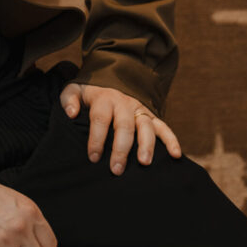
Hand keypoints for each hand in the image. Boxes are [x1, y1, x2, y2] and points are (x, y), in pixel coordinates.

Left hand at [59, 82, 181, 174]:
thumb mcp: (75, 89)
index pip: (100, 119)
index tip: (93, 157)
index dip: (97, 138)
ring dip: (146, 144)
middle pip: (124, 125)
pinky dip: (171, 139)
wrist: (111, 78)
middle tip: (116, 169)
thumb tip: (71, 113)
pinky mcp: (151, 116)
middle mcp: (124, 104)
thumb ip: (69, 99)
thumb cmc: (90, 92)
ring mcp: (139, 110)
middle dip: (121, 148)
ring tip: (144, 163)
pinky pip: (164, 127)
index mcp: (104, 99)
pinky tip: (176, 155)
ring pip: (145, 126)